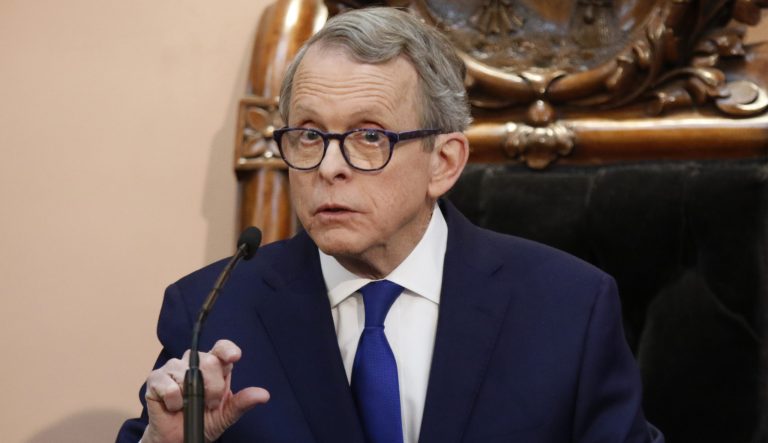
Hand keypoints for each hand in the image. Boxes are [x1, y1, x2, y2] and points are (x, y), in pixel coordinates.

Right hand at [141, 339, 269, 442]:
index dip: (227, 350)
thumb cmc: (202, 420)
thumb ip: (242, 402)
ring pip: (187, 373)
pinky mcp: (156, 379)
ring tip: (189, 405)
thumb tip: (264, 395)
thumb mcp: (226, 414)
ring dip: (192, 396)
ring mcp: (173, 368)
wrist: (178, 438)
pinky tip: (174, 406)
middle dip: (213, 386)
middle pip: (208, 361)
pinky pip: (169, 386)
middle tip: (209, 403)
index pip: (221, 348)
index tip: (234, 357)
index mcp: (215, 366)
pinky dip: (174, 401)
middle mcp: (194, 362)